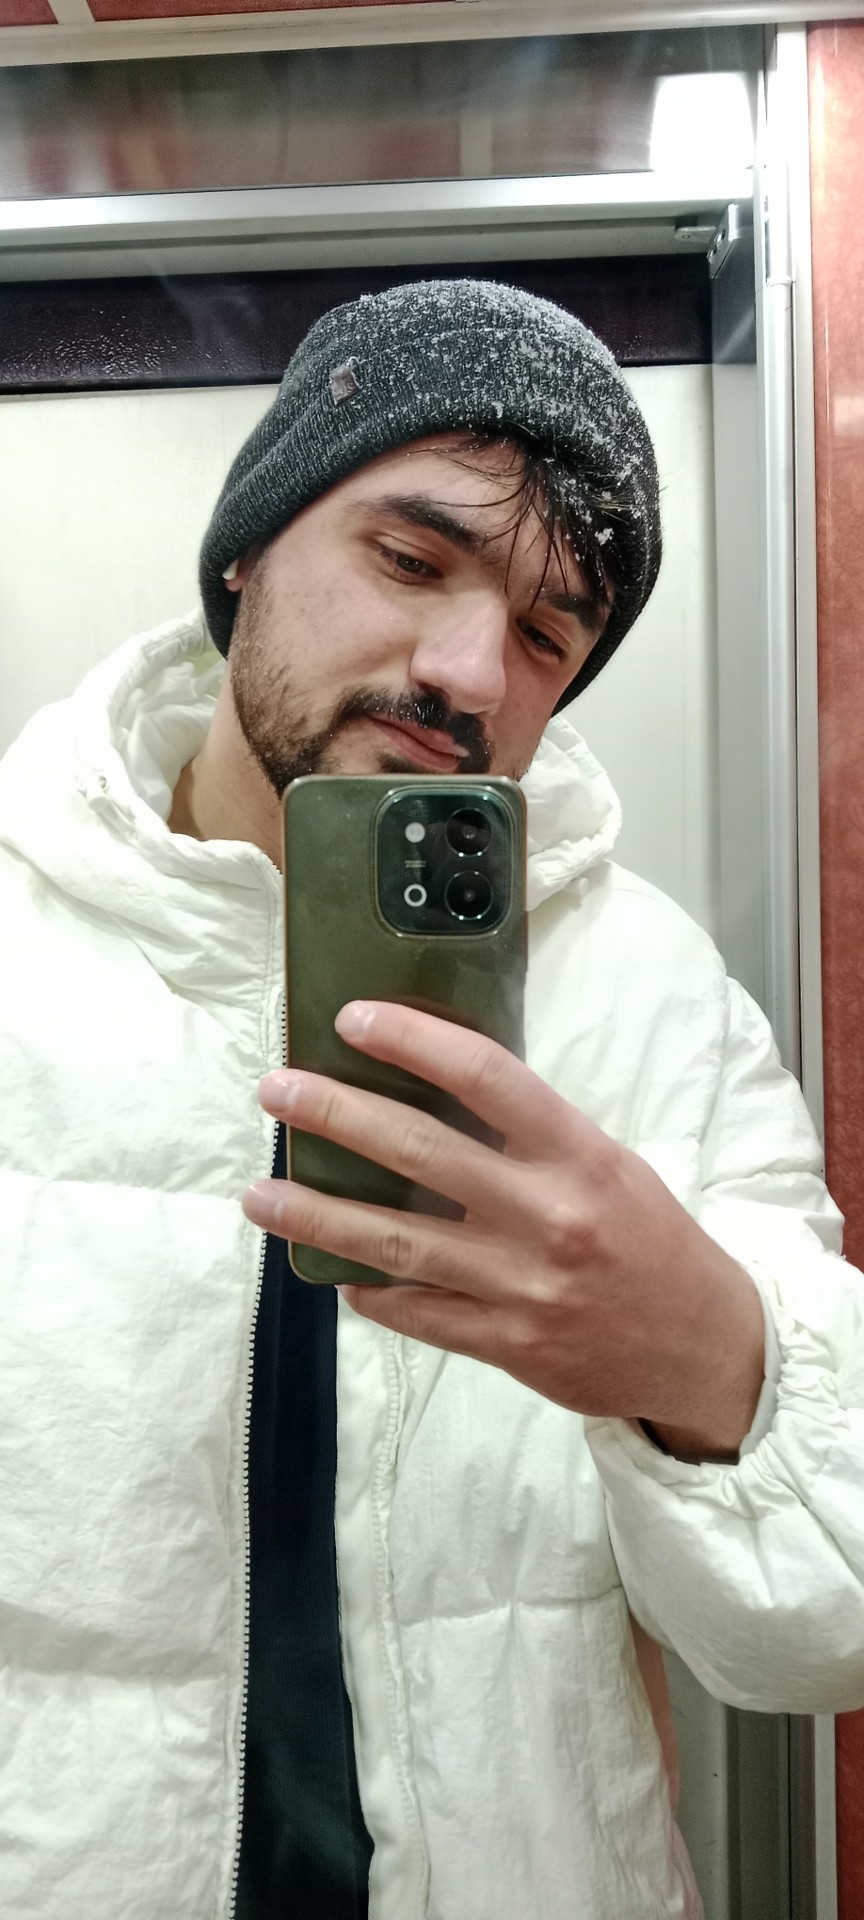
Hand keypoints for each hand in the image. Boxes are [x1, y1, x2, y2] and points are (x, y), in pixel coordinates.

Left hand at [242, 1001, 764, 1458]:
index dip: (416, 1041)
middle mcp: (548, 1216)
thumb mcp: (607, 1164)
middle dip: (338, 1116)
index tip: (354, 1019)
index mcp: (580, 1155)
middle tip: (278, 1091)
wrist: (701, 1347)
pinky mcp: (508, 1345)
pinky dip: (368, 1292)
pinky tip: (329, 1272)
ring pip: (396, 1244)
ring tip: (260, 1194)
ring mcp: (523, 1286)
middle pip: (421, 1154)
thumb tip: (432, 1092)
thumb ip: (531, 1136)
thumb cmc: (648, 1238)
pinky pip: (418, 1315)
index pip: (488, 1078)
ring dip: (318, 1215)